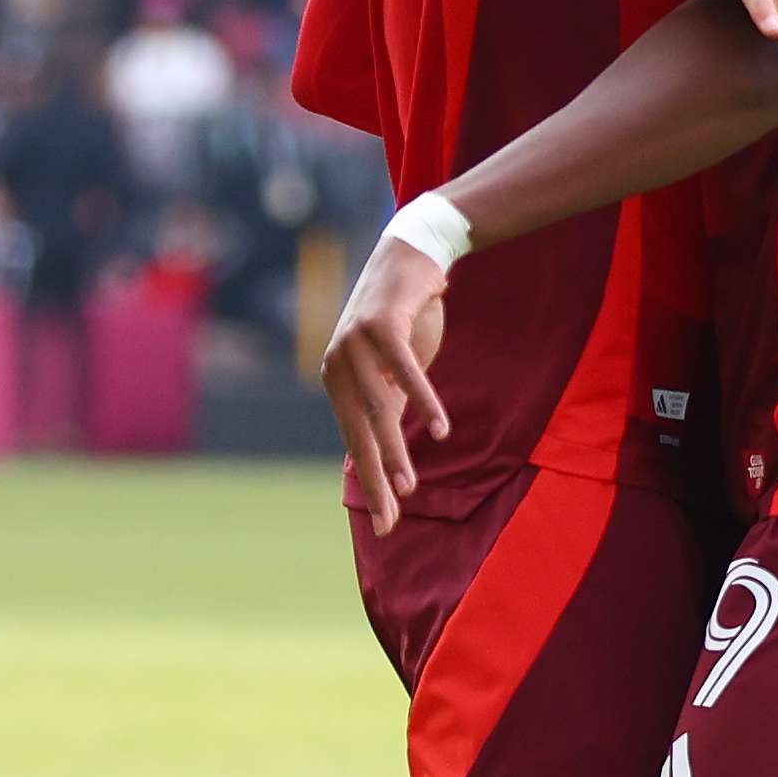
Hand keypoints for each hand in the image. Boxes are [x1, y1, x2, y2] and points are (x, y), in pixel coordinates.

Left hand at [320, 227, 455, 534]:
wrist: (409, 254)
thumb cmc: (403, 318)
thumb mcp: (390, 369)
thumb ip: (386, 405)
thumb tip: (387, 454)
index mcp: (337, 381)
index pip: (354, 442)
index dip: (370, 482)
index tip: (386, 522)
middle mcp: (338, 365)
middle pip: (360, 434)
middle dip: (376, 481)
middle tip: (390, 520)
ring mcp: (355, 344)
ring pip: (378, 409)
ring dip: (395, 451)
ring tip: (410, 486)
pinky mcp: (381, 324)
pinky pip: (404, 370)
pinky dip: (423, 400)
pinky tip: (439, 427)